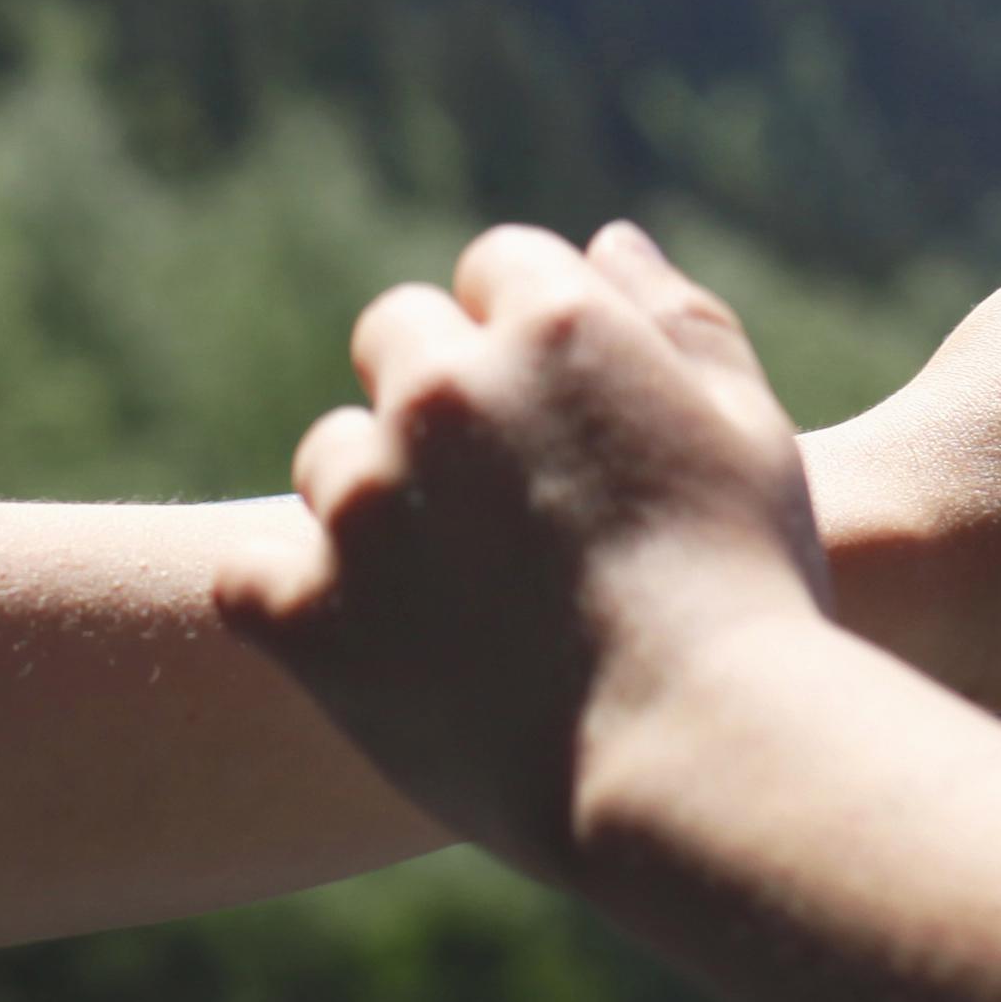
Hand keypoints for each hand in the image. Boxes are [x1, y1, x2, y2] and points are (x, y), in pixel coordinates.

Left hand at [219, 220, 834, 877]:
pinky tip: (368, 642)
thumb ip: (679, 318)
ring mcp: (366, 502)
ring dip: (375, 501)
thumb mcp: (749, 432)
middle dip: (441, 401)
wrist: (701, 760)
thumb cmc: (750, 593)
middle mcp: (442, 391)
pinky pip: (250, 575)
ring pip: (329, 457)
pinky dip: (295, 603)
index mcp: (552, 326)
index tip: (561, 423)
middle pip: (397, 340)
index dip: (527, 340)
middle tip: (506, 507)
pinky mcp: (309, 614)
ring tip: (460, 595)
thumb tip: (609, 242)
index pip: (494, 269)